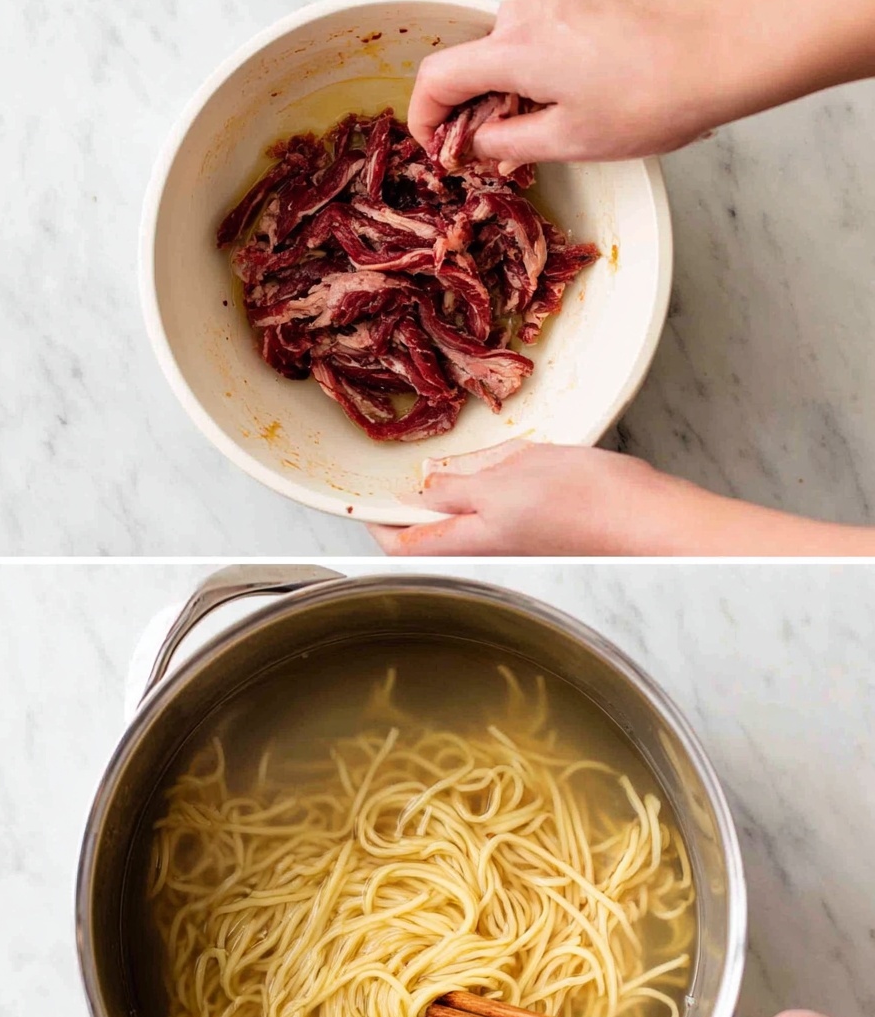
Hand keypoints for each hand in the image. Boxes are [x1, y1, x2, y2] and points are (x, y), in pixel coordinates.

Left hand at [366, 441, 874, 556]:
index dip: (375, 516)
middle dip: (420, 499)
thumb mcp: (507, 478)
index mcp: (464, 543)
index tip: (364, 490)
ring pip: (468, 517)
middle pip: (431, 532)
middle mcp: (483, 553)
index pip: (397, 542)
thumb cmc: (587, 503)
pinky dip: (498, 486)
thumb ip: (457, 486)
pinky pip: (502, 510)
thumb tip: (424, 489)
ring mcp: (512, 546)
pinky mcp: (541, 534)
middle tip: (416, 463)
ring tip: (471, 462)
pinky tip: (516, 467)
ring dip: (462, 488)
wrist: (653, 522)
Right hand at [409, 0, 874, 164]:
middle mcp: (527, 5)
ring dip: (522, 74)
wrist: (724, 49)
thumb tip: (478, 143)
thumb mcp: (570, 142)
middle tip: (513, 144)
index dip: (424, 118)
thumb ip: (507, 143)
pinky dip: (552, 45)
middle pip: (478, 58)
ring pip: (516, 36)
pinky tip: (589, 70)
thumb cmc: (653, 98)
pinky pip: (550, 13)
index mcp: (513, 49)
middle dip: (483, 102)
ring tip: (568, 108)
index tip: (436, 145)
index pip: (437, 78)